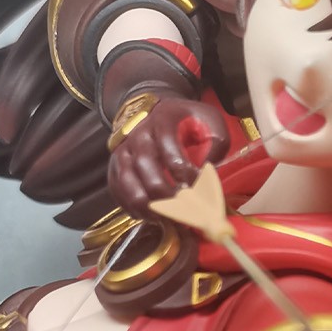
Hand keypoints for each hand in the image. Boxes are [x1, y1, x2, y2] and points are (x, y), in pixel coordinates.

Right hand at [107, 97, 231, 217]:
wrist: (154, 112)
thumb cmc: (186, 120)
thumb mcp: (208, 120)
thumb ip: (216, 142)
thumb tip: (211, 170)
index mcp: (163, 121)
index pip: (172, 156)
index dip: (186, 177)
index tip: (199, 188)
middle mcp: (138, 136)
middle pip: (148, 173)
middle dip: (168, 196)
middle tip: (184, 211)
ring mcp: (123, 152)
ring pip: (129, 185)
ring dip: (148, 207)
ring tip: (166, 219)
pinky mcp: (115, 166)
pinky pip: (118, 191)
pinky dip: (132, 208)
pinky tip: (150, 216)